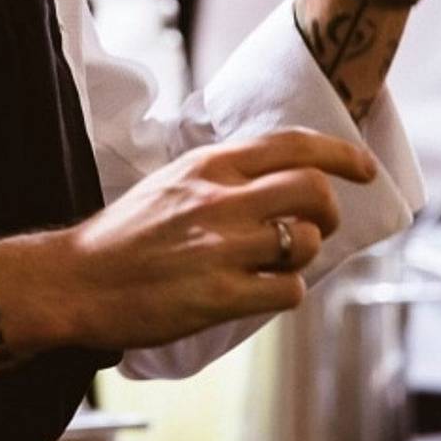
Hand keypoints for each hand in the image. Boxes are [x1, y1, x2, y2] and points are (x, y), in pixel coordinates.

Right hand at [0, 130, 377, 354]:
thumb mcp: (171, 182)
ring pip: (305, 241)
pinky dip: (285, 291)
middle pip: (312, 189)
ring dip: (304, 255)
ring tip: (277, 263)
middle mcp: (218, 199)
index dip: (340, 154)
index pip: (291, 145)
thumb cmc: (123, 236)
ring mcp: (220, 247)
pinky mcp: (219, 295)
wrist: (76, 281)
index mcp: (207, 165)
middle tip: (319, 226)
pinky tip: (260, 291)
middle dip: (330, 210)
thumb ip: (221, 176)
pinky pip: (287, 290)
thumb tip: (278, 179)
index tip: (365, 168)